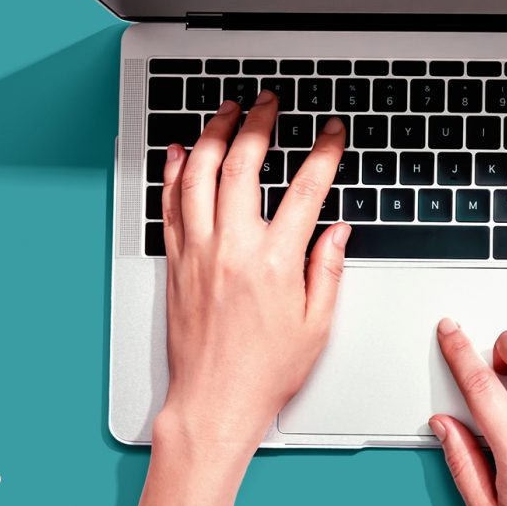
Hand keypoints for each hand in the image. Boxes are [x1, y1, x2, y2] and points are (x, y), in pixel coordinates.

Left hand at [131, 94, 348, 505]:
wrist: (212, 401)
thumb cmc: (263, 372)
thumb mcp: (316, 325)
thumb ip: (327, 270)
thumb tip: (336, 231)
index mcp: (274, 263)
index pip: (306, 189)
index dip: (322, 152)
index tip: (331, 132)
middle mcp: (231, 249)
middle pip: (244, 166)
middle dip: (259, 124)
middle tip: (270, 104)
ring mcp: (197, 252)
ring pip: (200, 175)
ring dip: (214, 135)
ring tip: (227, 111)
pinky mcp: (175, 262)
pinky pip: (170, 204)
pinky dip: (175, 172)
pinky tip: (183, 151)